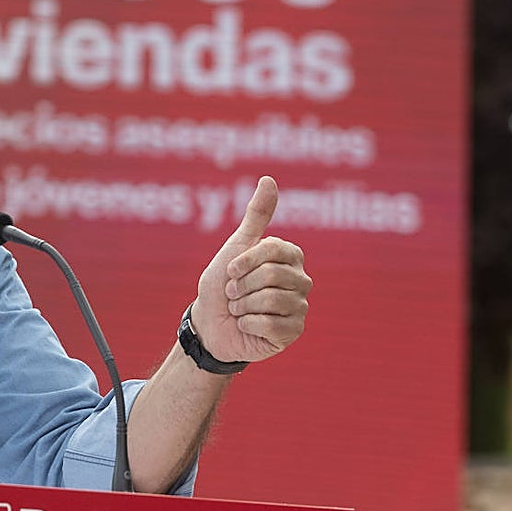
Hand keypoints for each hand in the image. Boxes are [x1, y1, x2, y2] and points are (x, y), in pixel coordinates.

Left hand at [191, 176, 310, 363]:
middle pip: (271, 276)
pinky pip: (269, 324)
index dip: (244, 261)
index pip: (272, 250)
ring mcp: (300, 307)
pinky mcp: (294, 332)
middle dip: (241, 285)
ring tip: (240, 308)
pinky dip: (247, 324)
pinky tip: (246, 325)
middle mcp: (301, 280)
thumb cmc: (222, 282)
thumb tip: (268, 179)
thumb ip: (257, 215)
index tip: (231, 270)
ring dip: (242, 305)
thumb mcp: (236, 246)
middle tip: (234, 293)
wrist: (210, 322)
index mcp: (290, 257)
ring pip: (270, 300)